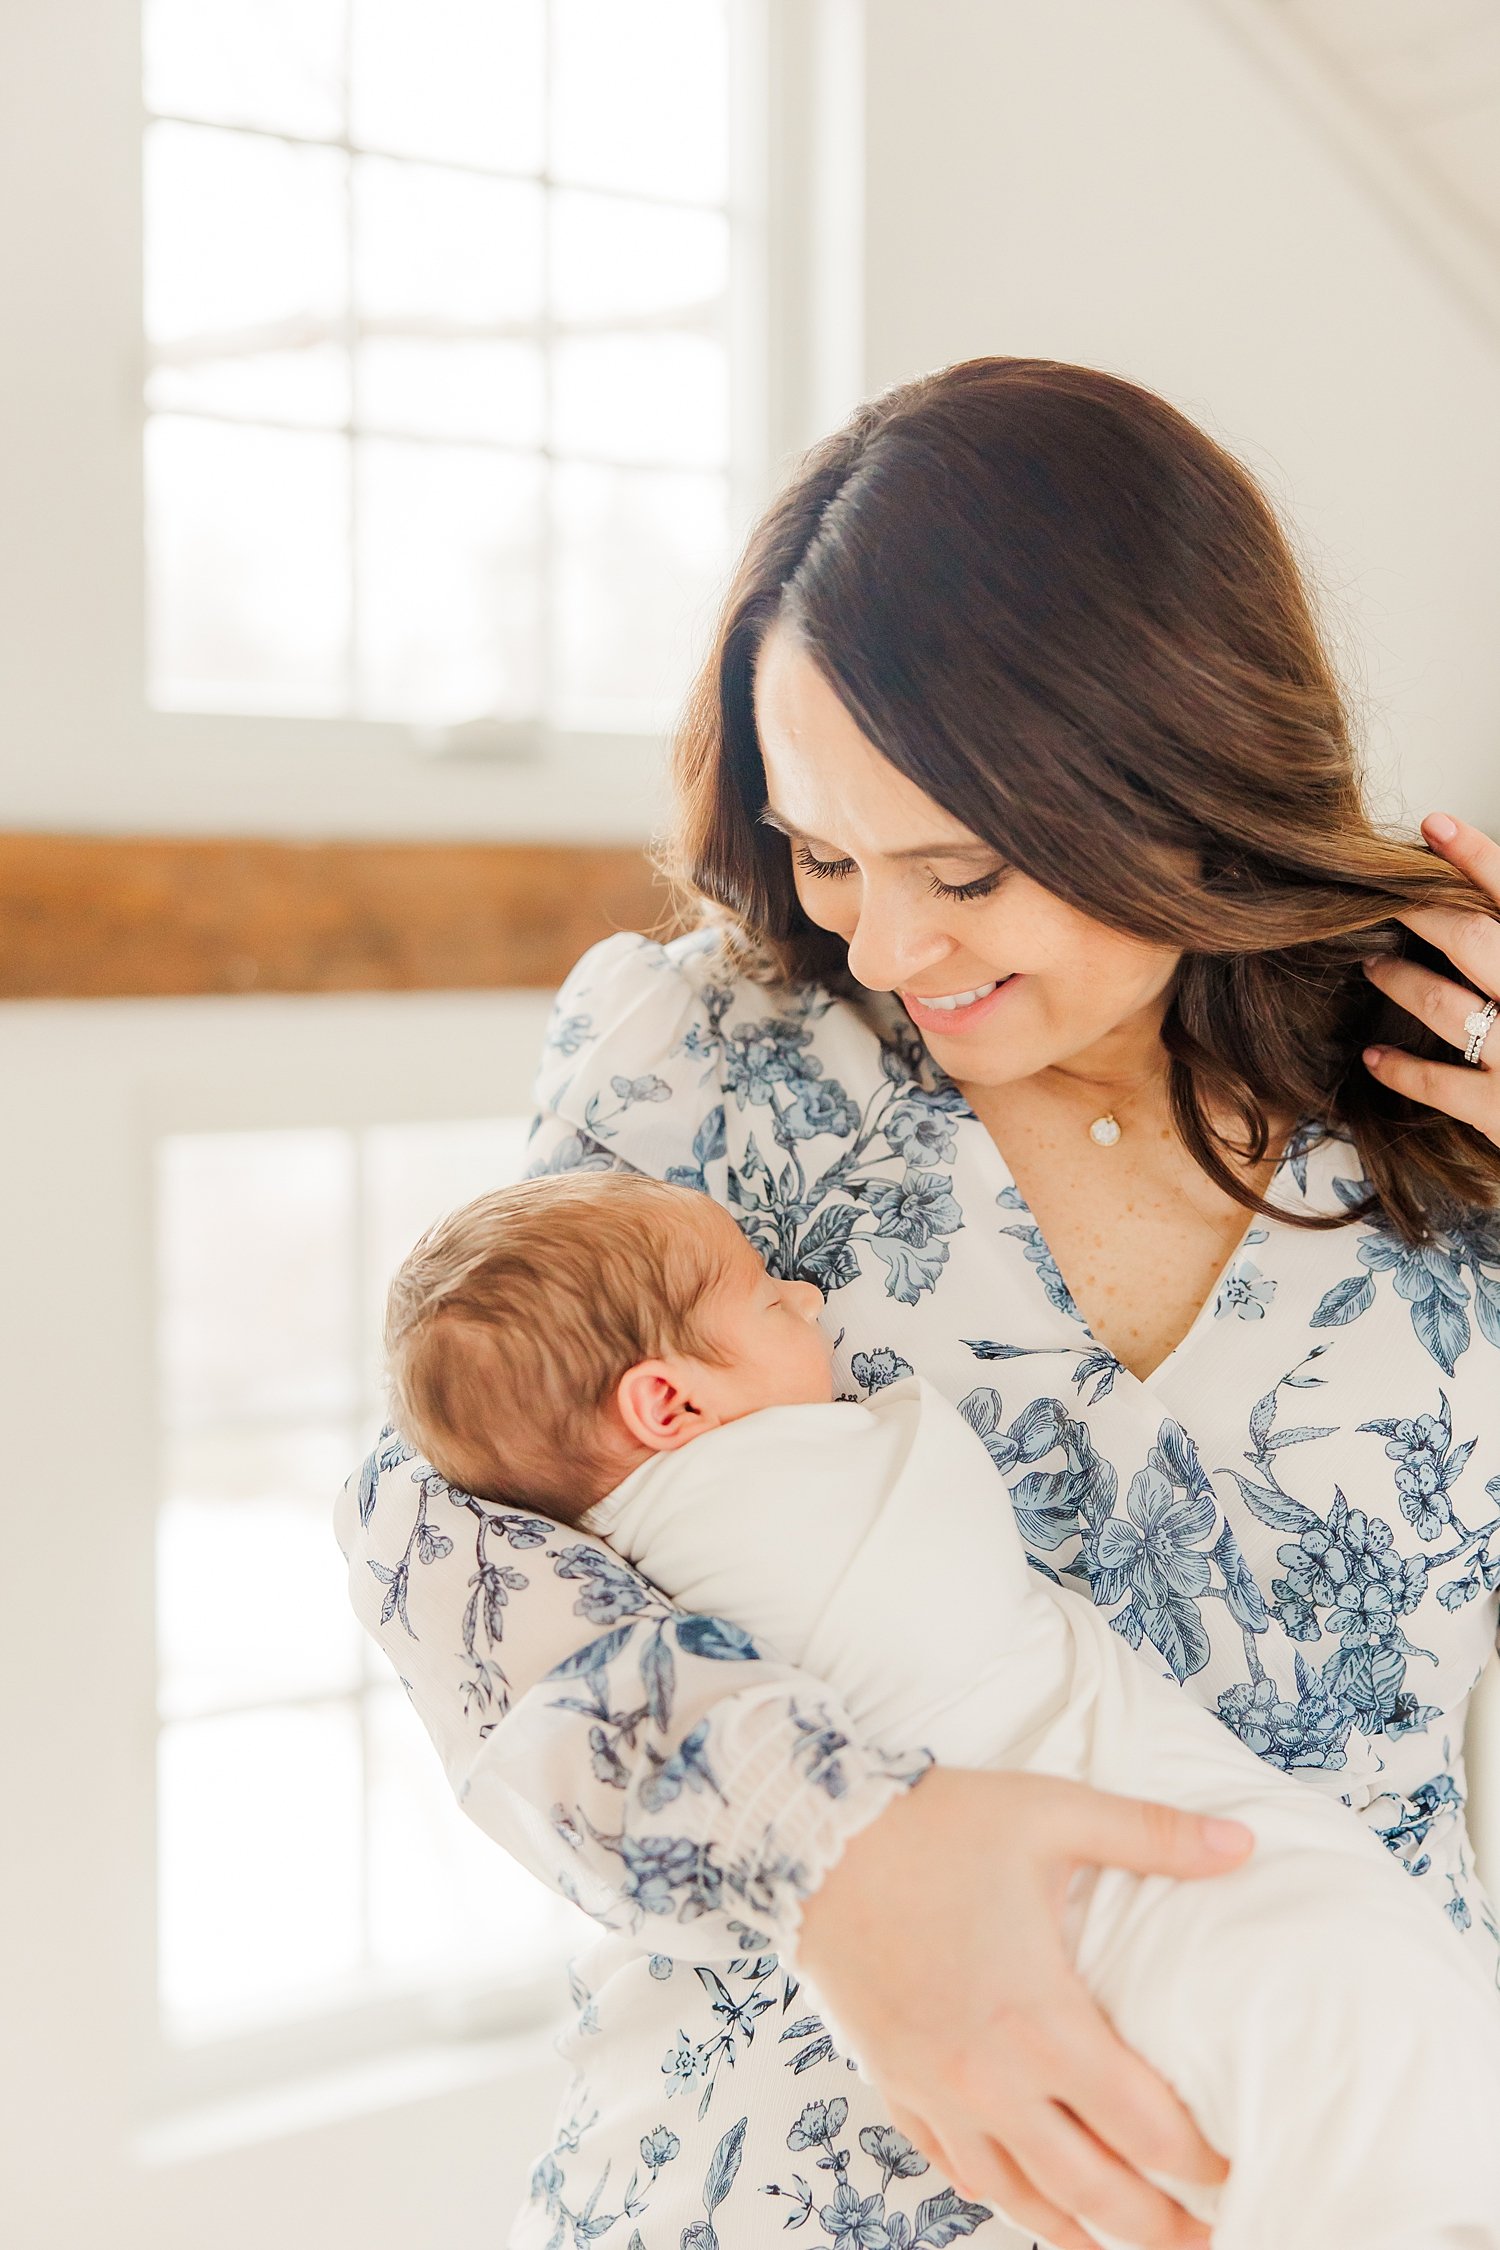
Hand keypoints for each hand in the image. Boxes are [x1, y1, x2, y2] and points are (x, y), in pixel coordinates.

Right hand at [794, 1766, 1252, 2249]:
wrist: (813, 1841)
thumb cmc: (935, 1826)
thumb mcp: (1050, 1814)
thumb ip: (1152, 1834)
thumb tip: (1244, 1845)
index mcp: (1041, 2019)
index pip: (1145, 2126)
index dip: (1202, 2159)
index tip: (1235, 2165)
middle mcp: (991, 2078)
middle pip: (1094, 2189)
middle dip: (1159, 2225)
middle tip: (1208, 2238)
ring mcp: (939, 2092)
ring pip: (1022, 2198)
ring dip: (1083, 2232)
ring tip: (1128, 2245)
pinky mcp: (898, 2086)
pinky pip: (955, 2171)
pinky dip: (1004, 2200)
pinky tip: (1031, 2206)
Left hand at [1361, 811, 1499, 1144]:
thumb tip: (1484, 896)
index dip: (1476, 856)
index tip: (1433, 825)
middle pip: (1472, 939)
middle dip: (1420, 915)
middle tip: (1382, 899)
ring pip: (1444, 1004)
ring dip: (1399, 980)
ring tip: (1372, 965)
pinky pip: (1438, 1084)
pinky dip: (1400, 1068)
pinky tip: (1373, 1055)